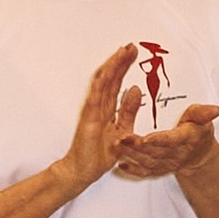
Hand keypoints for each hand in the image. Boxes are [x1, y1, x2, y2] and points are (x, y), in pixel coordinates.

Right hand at [59, 45, 138, 194]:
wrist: (82, 170)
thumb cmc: (98, 154)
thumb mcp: (123, 129)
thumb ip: (129, 110)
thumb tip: (136, 90)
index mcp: (107, 108)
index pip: (116, 82)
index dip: (124, 66)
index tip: (133, 53)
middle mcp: (99, 105)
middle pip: (110, 77)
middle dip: (120, 61)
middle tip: (131, 46)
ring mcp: (93, 110)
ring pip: (103, 82)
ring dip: (113, 66)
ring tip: (123, 52)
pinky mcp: (88, 117)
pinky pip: (95, 95)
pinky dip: (102, 82)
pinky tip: (108, 70)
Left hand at [112, 99, 218, 183]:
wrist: (199, 153)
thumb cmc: (197, 131)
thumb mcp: (202, 118)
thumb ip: (203, 113)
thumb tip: (215, 110)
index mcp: (187, 138)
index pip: (173, 140)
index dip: (159, 140)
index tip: (145, 138)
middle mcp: (177, 154)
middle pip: (156, 151)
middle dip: (138, 146)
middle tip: (122, 138)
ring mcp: (168, 164)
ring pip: (149, 162)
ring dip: (132, 156)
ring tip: (118, 146)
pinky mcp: (160, 169)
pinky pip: (146, 172)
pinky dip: (133, 170)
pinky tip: (121, 164)